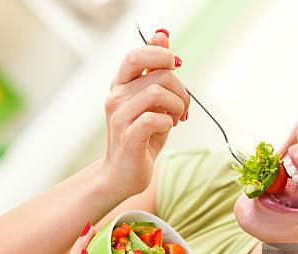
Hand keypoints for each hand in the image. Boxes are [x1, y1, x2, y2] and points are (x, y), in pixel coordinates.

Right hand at [102, 30, 189, 196]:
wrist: (123, 174)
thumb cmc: (141, 137)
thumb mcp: (152, 100)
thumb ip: (156, 69)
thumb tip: (163, 34)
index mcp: (121, 85)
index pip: (138, 55)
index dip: (162, 55)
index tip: (176, 68)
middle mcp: (116, 97)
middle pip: (159, 74)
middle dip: (181, 90)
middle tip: (182, 108)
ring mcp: (120, 116)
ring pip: (159, 93)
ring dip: (176, 106)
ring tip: (175, 119)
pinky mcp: (128, 135)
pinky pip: (156, 118)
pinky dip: (168, 123)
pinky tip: (166, 129)